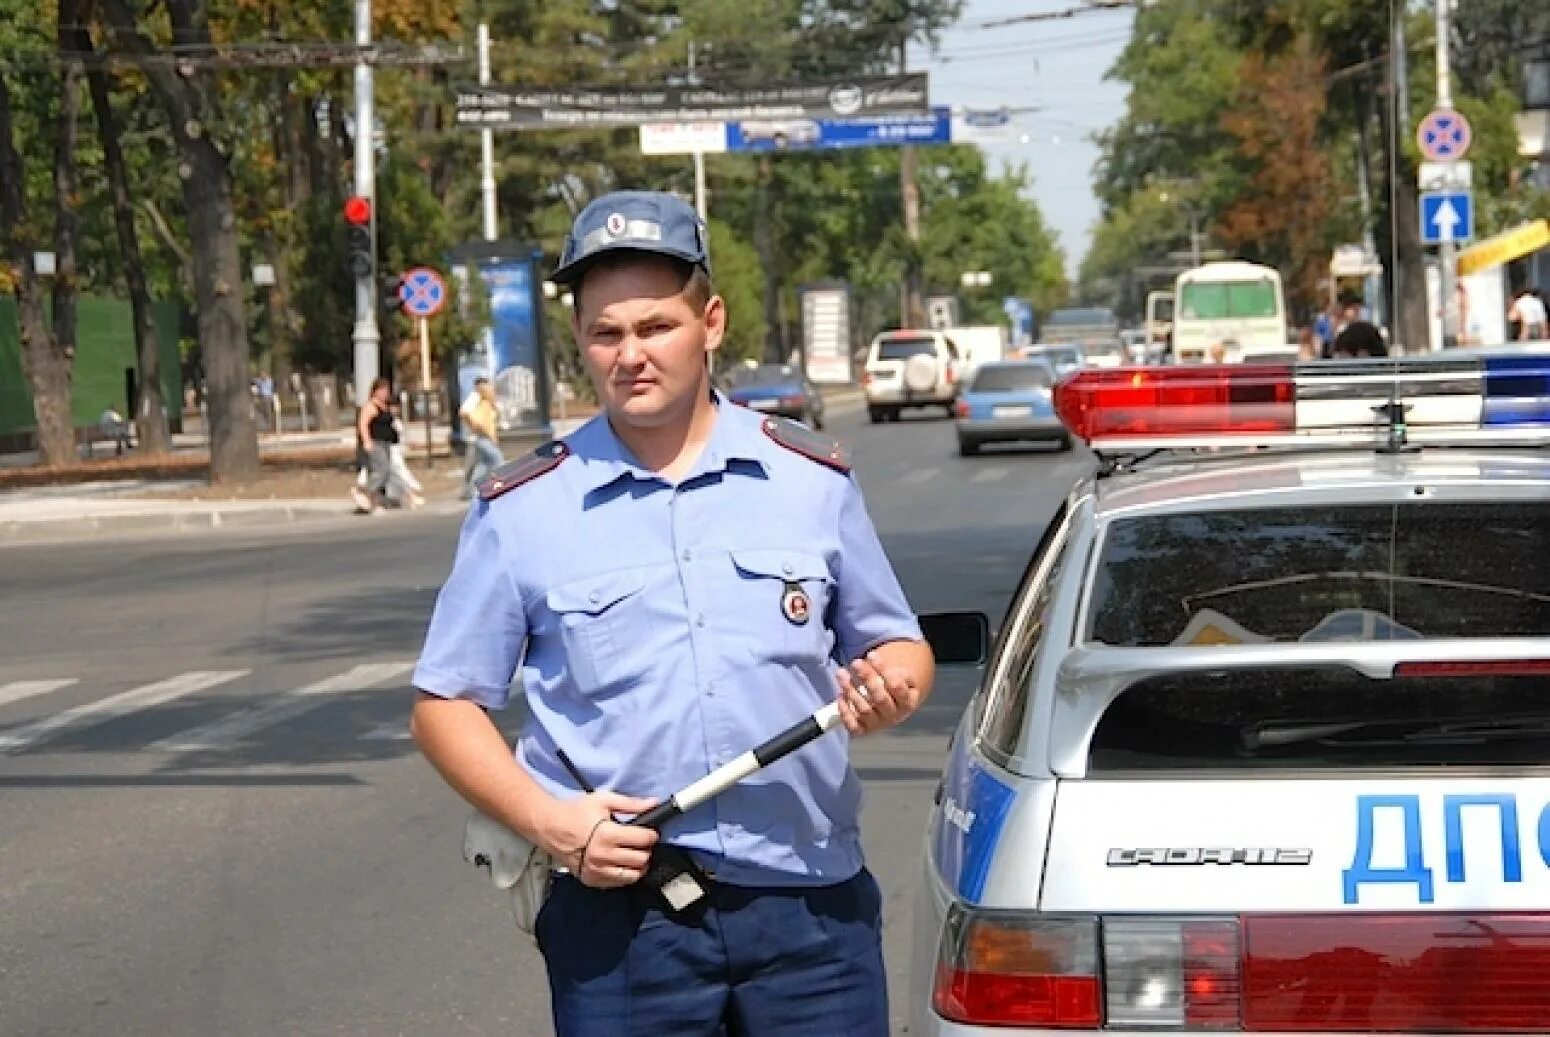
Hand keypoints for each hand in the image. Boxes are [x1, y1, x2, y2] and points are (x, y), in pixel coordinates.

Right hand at [536, 790, 658, 888]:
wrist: (550, 827)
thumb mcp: (603, 800)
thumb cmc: (576, 812)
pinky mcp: (591, 880)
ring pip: (632, 876)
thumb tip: (653, 803)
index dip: (652, 835)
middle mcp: (603, 856)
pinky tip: (620, 863)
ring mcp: (596, 871)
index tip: (651, 833)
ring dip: (638, 866)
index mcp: (608, 835)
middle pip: (641, 860)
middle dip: (646, 850)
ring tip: (633, 855)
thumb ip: (630, 803)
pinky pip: (617, 883)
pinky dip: (623, 875)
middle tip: (641, 843)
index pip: (644, 840)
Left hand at [835, 650, 921, 736]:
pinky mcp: (863, 730)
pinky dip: (845, 711)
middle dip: (867, 678)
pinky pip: (853, 725)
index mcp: (906, 702)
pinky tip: (840, 695)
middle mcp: (893, 716)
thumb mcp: (902, 677)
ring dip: (851, 691)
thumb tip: (878, 665)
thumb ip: (895, 671)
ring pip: (864, 710)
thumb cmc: (895, 687)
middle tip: (856, 662)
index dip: (883, 670)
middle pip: (880, 698)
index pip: (896, 686)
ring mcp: (878, 724)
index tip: (871, 655)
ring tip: (842, 674)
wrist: (892, 706)